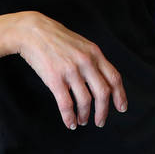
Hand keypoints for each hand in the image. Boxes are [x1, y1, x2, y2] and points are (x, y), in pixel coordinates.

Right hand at [12, 12, 127, 129]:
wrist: (32, 31)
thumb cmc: (56, 38)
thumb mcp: (81, 44)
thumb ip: (92, 60)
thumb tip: (102, 81)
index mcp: (95, 53)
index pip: (114, 78)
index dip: (120, 95)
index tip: (121, 108)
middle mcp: (86, 62)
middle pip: (103, 92)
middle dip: (103, 111)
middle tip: (100, 122)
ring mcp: (71, 70)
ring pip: (85, 101)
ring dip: (85, 115)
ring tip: (82, 121)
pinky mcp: (55, 79)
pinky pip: (66, 104)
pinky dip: (69, 117)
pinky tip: (70, 122)